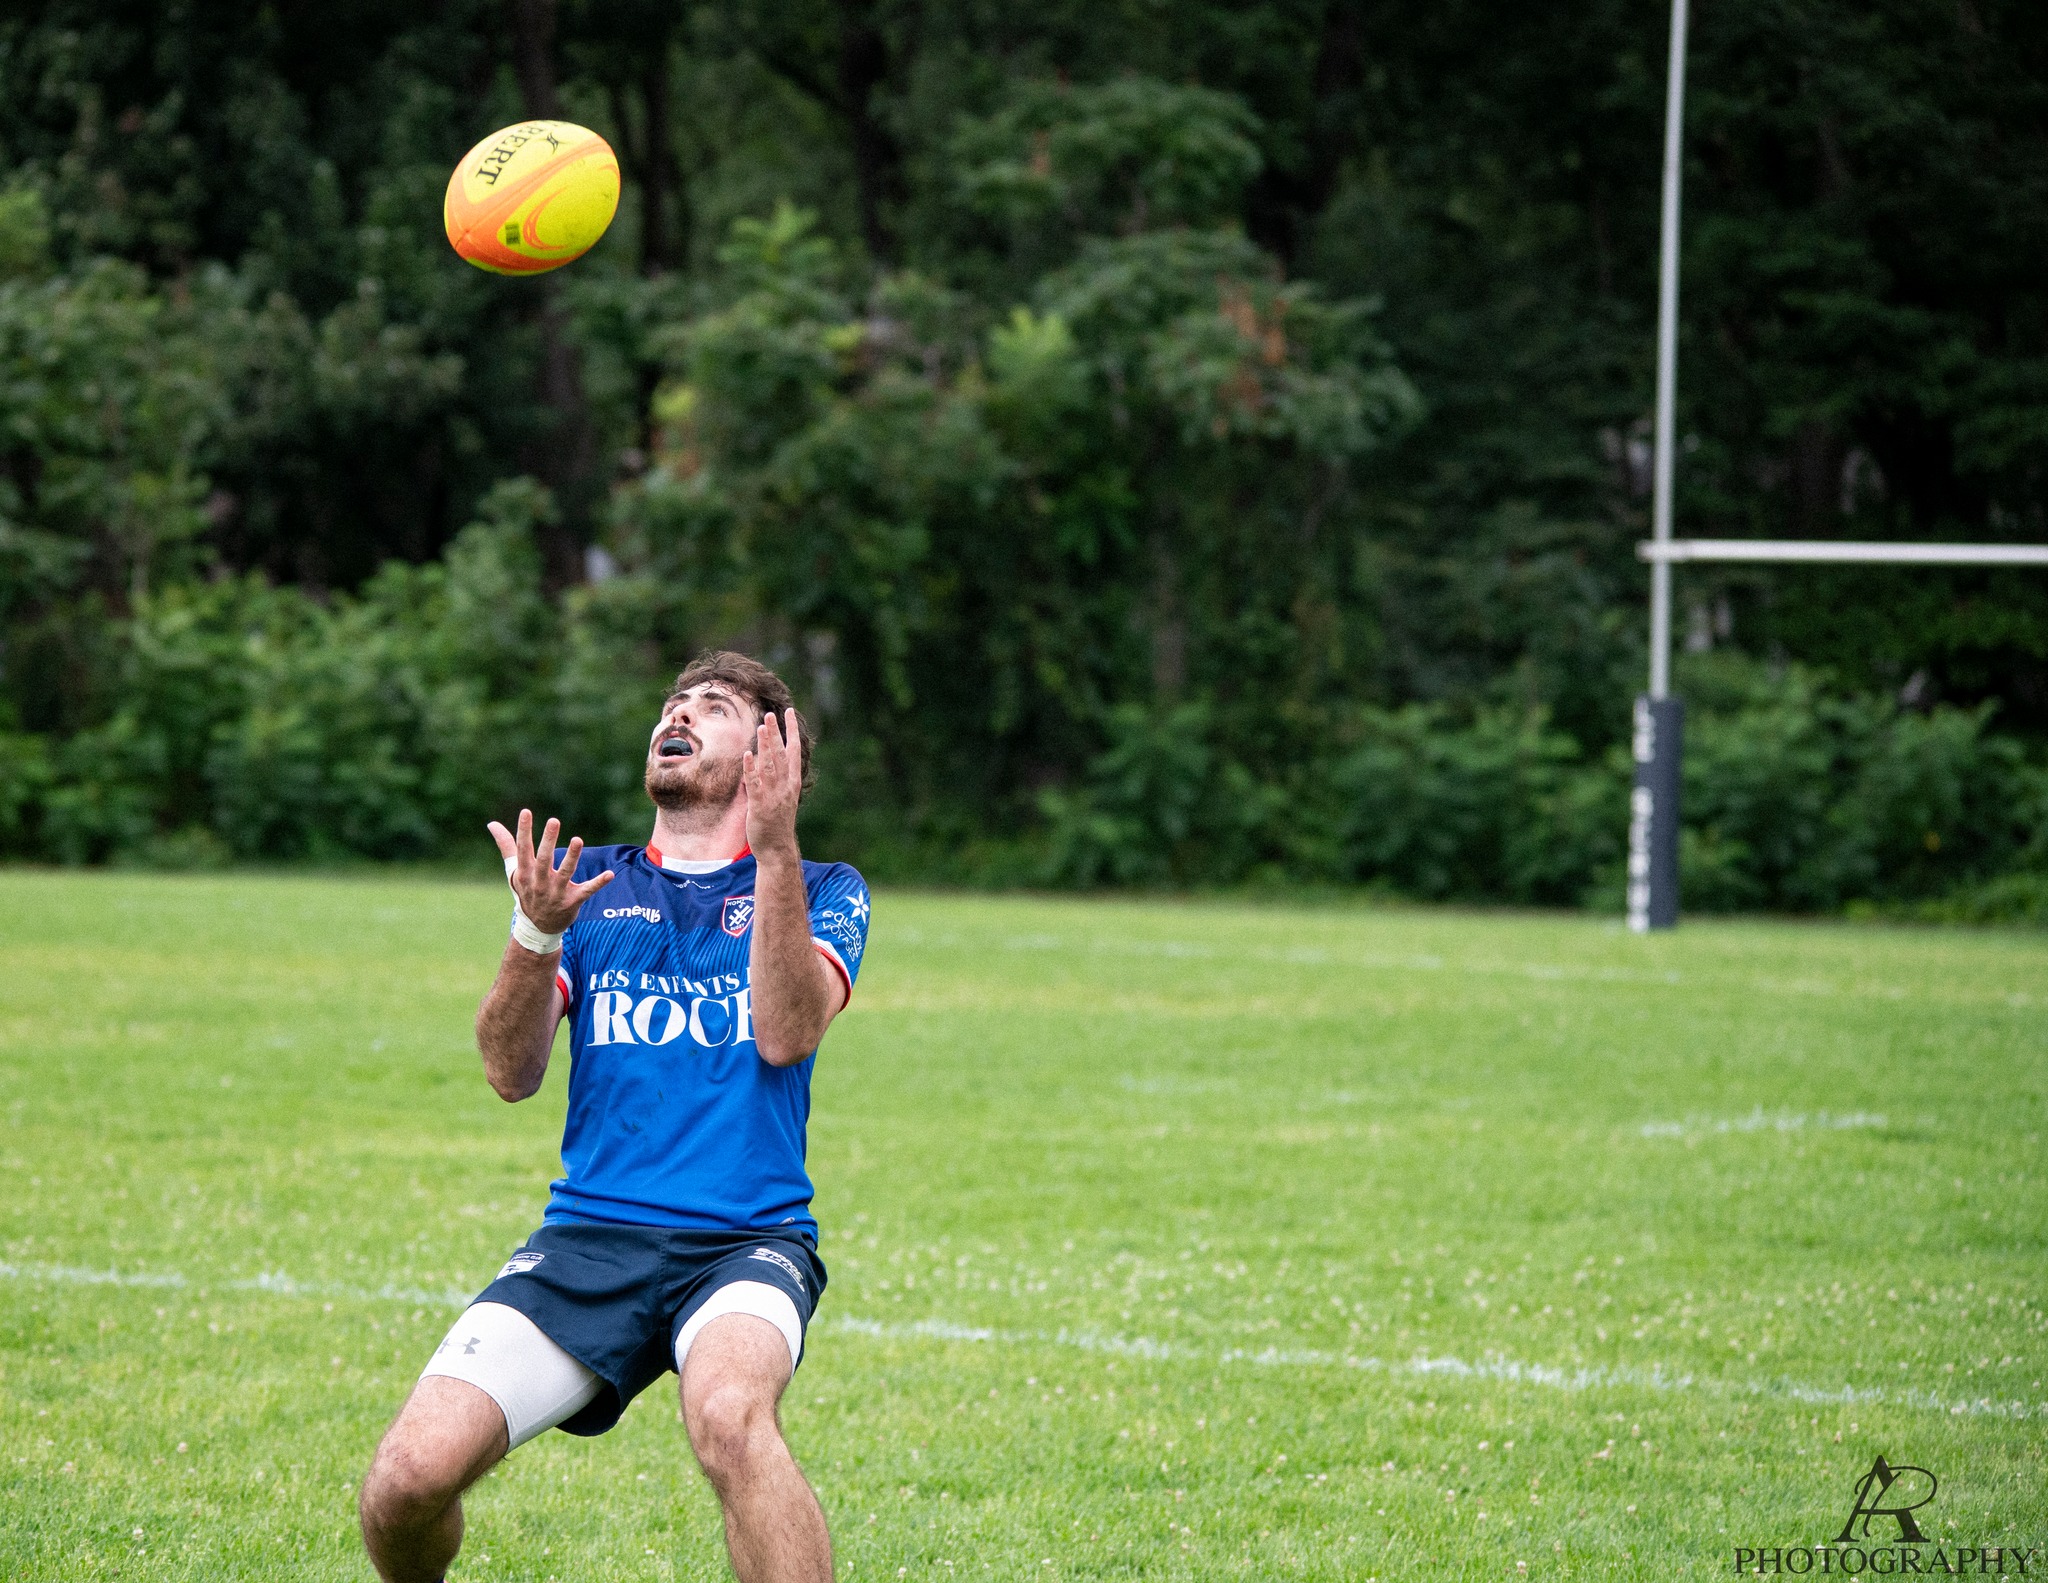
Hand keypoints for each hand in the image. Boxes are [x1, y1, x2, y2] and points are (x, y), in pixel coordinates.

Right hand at [487, 809, 613, 933]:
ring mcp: (556, 893)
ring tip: (577, 840)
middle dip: (548, 841)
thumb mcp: (514, 871)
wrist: (538, 927)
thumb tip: (491, 823)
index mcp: (525, 873)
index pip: (523, 849)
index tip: (526, 811)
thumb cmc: (527, 891)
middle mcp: (539, 882)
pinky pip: (587, 891)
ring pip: (565, 873)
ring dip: (572, 857)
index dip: (524, 831)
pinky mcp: (572, 901)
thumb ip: (506, 846)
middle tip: (553, 821)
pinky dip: (598, 883)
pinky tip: (610, 874)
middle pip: (544, 860)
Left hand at [742, 708, 803, 859]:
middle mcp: (785, 786)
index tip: (789, 713)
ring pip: (769, 765)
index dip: (791, 731)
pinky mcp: (760, 806)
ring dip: (765, 745)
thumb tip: (764, 759)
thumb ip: (776, 778)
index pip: (793, 751)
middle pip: (780, 754)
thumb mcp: (783, 797)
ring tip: (762, 726)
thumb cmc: (778, 823)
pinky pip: (754, 783)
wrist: (778, 849)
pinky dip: (751, 768)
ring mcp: (773, 795)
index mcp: (792, 783)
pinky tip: (747, 755)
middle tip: (770, 714)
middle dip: (776, 733)